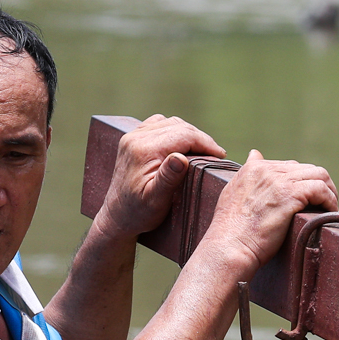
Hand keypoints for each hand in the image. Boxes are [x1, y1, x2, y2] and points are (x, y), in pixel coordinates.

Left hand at [97, 115, 226, 238]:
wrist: (117, 216)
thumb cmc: (139, 213)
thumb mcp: (156, 201)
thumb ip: (168, 178)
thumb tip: (181, 157)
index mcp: (143, 150)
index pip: (184, 135)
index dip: (206, 143)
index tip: (221, 155)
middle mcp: (136, 138)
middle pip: (179, 126)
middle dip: (201, 138)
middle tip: (216, 154)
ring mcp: (133, 136)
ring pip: (170, 122)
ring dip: (189, 133)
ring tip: (203, 151)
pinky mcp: (133, 138)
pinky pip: (159, 124)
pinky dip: (175, 131)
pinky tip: (183, 145)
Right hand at [201, 150, 338, 275]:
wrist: (229, 247)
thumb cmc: (230, 231)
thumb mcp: (233, 193)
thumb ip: (246, 175)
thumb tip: (255, 154)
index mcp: (252, 168)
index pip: (288, 166)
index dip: (301, 182)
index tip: (307, 198)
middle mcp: (266, 169)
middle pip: (305, 168)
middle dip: (318, 184)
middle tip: (323, 203)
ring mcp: (279, 181)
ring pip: (318, 174)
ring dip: (329, 190)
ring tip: (330, 206)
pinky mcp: (291, 195)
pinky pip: (321, 189)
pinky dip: (330, 200)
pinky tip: (329, 212)